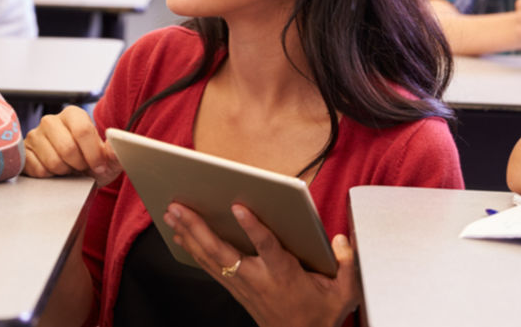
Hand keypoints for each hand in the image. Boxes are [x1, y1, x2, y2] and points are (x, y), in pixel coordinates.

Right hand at [22, 106, 119, 185]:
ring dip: (65, 172)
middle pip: (67, 148)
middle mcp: (51, 120)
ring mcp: (34, 135)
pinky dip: (50, 177)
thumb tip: (122, 145)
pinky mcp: (24, 152)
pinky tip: (54, 171)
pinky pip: (38, 170)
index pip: (83, 131)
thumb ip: (115, 152)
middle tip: (82, 168)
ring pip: (53, 162)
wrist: (72, 176)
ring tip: (69, 168)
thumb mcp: (107, 159)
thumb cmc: (91, 163)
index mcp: (73, 114)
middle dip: (79, 165)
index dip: (94, 154)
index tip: (99, 166)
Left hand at [165, 203, 358, 326]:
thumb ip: (348, 264)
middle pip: (223, 251)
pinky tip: (180, 235)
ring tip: (171, 213)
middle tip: (179, 206)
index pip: (267, 247)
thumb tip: (342, 240)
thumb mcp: (345, 293)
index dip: (253, 227)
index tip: (238, 207)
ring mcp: (243, 285)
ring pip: (210, 257)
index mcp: (284, 275)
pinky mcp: (236, 288)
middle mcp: (258, 278)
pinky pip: (209, 266)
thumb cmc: (321, 313)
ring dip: (189, 234)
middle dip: (198, 228)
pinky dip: (193, 249)